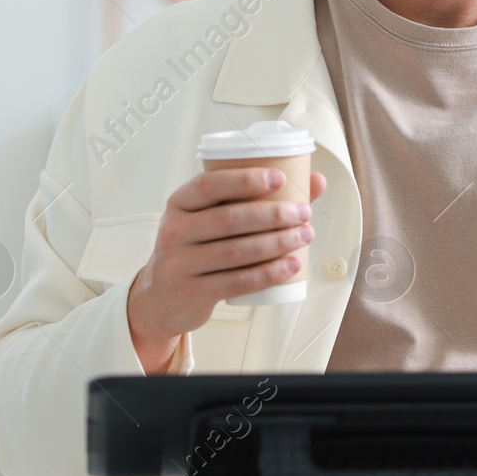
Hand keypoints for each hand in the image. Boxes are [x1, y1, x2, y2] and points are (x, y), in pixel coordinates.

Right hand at [126, 168, 327, 373]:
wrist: (162, 298)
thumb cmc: (196, 248)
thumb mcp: (211, 218)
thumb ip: (257, 197)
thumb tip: (315, 180)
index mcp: (179, 203)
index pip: (208, 185)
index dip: (245, 180)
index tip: (279, 178)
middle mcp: (174, 231)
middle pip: (229, 219)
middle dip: (273, 214)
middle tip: (303, 213)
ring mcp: (180, 264)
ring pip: (236, 251)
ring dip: (277, 243)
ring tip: (304, 235)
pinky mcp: (192, 292)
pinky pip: (237, 282)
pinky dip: (268, 273)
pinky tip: (291, 265)